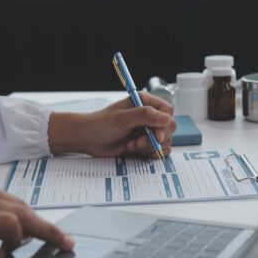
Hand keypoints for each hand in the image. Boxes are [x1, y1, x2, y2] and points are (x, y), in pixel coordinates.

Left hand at [48, 92, 175, 158]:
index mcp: (145, 103)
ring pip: (164, 142)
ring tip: (132, 145)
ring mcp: (146, 131)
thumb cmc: (100, 124)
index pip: (167, 112)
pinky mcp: (142, 144)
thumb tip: (166, 119)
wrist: (88, 139)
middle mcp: (148, 117)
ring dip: (149, 146)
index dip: (165, 125)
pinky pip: (156, 151)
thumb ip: (145, 116)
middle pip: (168, 128)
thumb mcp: (123, 118)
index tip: (157, 135)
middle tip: (139, 141)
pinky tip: (133, 149)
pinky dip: (148, 153)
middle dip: (156, 138)